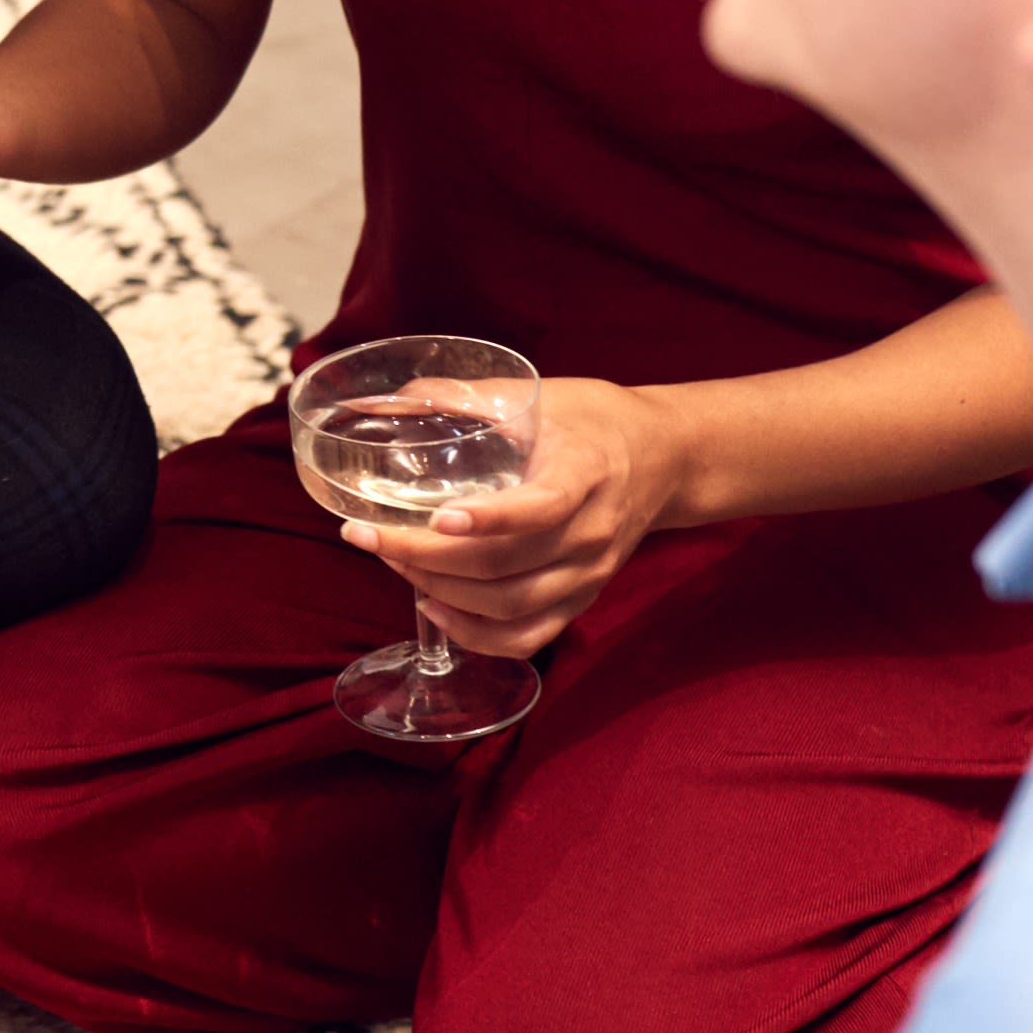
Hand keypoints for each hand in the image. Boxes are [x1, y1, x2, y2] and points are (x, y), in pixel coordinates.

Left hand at [347, 375, 691, 660]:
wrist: (664, 458)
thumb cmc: (593, 420)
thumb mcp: (537, 395)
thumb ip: (465, 396)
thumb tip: (393, 399)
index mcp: (586, 472)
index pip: (541, 507)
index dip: (489, 518)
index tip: (436, 518)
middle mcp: (592, 532)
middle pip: (507, 566)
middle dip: (425, 558)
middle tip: (368, 537)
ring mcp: (589, 574)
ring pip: (509, 606)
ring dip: (441, 592)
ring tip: (395, 563)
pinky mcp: (583, 599)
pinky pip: (527, 637)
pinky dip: (475, 635)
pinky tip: (433, 608)